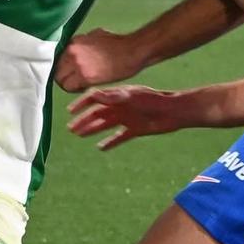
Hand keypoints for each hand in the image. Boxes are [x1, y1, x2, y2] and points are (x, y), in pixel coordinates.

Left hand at [54, 28, 140, 91]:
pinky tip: (85, 87)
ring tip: (80, 84)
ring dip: (68, 84)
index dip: (64, 66)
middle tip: (73, 80)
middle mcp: (72, 51)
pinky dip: (75, 90)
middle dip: (63, 76)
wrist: (133, 51)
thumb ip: (83, 43)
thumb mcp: (96, 35)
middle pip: (56, 69)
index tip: (70, 71)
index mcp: (74, 41)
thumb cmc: (120, 44)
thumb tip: (79, 49)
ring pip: (60, 80)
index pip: (58, 57)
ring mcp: (78, 64)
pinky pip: (70, 87)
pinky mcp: (85, 76)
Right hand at [66, 86, 183, 149]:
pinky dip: (110, 142)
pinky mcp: (134, 130)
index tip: (70, 111)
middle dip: (83, 120)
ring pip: (104, 125)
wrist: (173, 112)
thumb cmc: (153, 100)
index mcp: (117, 95)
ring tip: (80, 135)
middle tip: (71, 129)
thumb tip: (93, 95)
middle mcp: (120, 106)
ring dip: (92, 130)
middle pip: (97, 114)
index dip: (81, 103)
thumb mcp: (131, 96)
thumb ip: (113, 96)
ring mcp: (127, 118)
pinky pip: (118, 137)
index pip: (95, 98)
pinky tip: (100, 148)